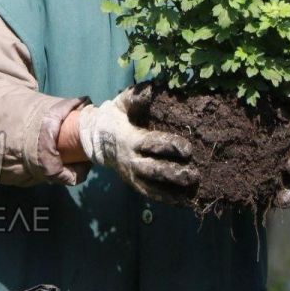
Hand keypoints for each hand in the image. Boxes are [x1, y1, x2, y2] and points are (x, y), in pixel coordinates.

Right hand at [78, 85, 198, 204]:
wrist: (96, 140)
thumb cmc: (115, 117)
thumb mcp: (122, 103)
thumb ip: (136, 96)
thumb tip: (152, 89)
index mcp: (130, 139)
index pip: (151, 143)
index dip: (169, 146)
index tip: (187, 149)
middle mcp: (131, 160)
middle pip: (153, 170)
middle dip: (173, 173)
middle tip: (193, 174)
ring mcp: (132, 175)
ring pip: (152, 187)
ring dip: (172, 190)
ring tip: (192, 191)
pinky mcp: (134, 184)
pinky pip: (150, 194)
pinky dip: (167, 199)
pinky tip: (184, 201)